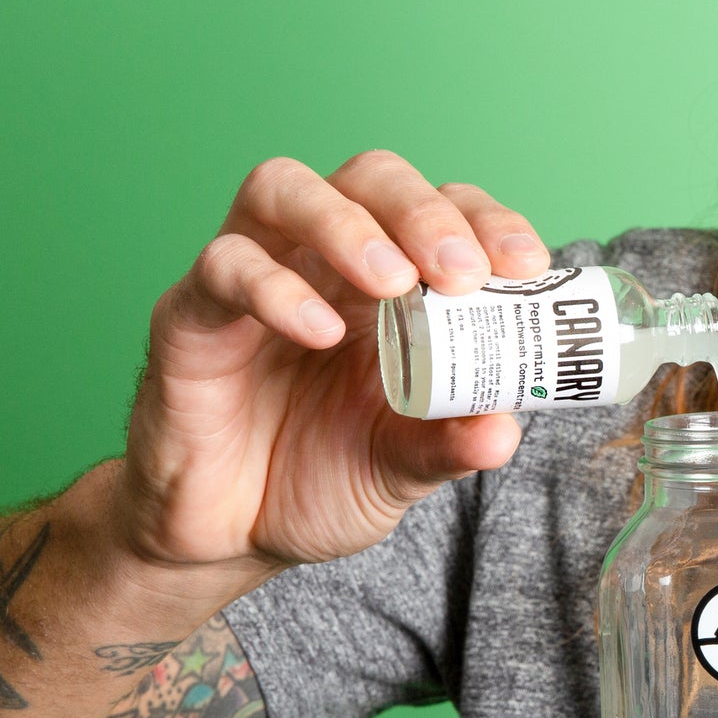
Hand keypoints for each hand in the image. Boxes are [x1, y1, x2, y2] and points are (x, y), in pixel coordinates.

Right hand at [117, 150, 550, 576]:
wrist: (231, 539)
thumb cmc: (321, 477)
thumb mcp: (404, 467)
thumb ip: (450, 443)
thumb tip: (506, 430)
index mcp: (391, 284)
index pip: (442, 211)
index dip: (485, 220)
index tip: (528, 264)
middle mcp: (323, 262)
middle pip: (369, 178)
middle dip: (422, 211)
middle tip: (461, 272)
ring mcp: (254, 277)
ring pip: (282, 190)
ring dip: (347, 224)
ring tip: (394, 282)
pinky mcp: (189, 315)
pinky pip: (222, 268)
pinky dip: (274, 288)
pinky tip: (319, 330)